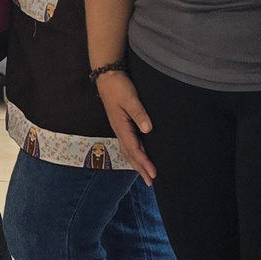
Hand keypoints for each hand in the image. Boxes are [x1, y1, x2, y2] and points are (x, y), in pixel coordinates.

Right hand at [93, 69, 157, 183]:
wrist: (107, 77)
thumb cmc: (118, 87)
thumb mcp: (130, 98)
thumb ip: (139, 114)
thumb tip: (148, 129)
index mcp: (121, 127)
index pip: (134, 150)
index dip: (144, 163)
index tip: (153, 174)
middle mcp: (119, 130)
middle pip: (130, 155)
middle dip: (140, 169)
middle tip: (150, 182)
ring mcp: (119, 128)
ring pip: (128, 151)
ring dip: (137, 163)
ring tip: (146, 174)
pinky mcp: (121, 124)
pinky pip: (128, 144)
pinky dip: (134, 154)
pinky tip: (139, 155)